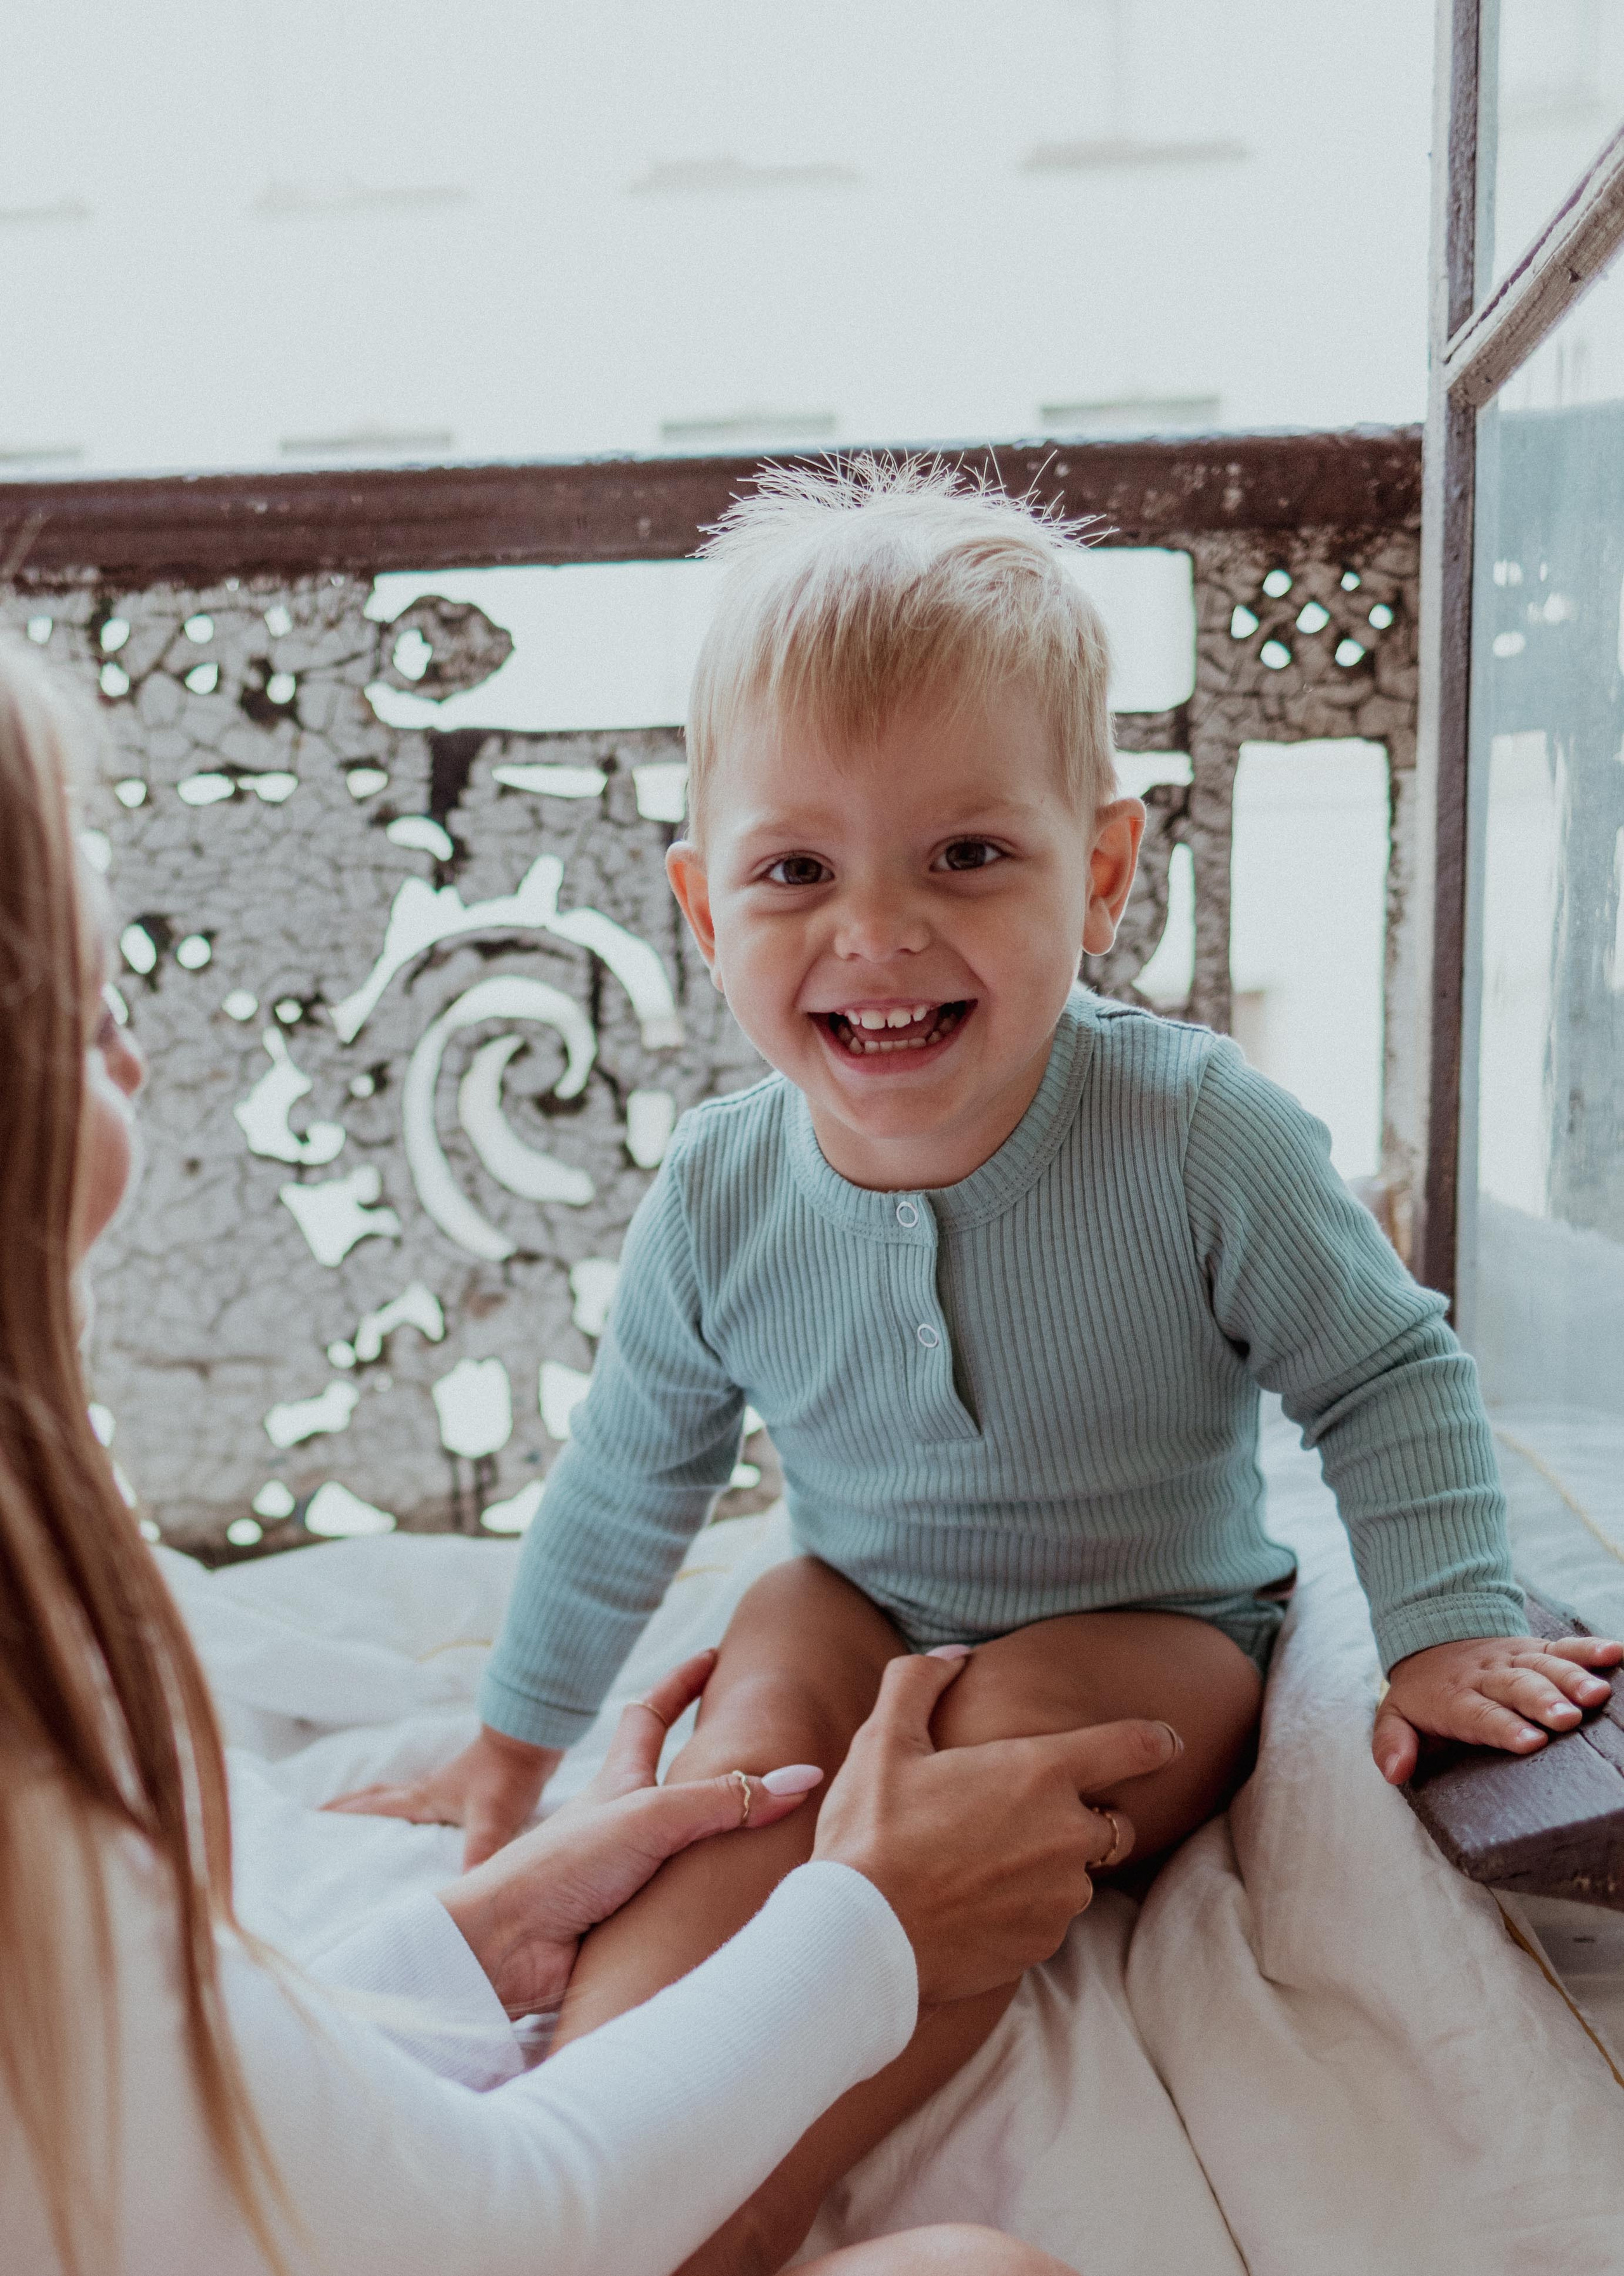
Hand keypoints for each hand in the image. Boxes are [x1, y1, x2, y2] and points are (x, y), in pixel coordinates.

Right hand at [325, 1722, 563, 1866]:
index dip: (340, 1817)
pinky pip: (421, 1808)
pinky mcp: (462, 1792)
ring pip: (396, 1802)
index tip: (306, 1823)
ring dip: (374, 1812)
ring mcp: (443, 1789)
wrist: (533, 1737)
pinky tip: (415, 1832)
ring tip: (358, 1834)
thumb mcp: (493, 1815)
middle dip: (346, 1812)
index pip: (371, 1807)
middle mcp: (425, 1791)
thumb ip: (480, 1848)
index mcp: (422, 1797)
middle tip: (318, 1825)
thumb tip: (468, 1886)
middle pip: (375, 1800)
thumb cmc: (508, 1773)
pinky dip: (406, 1817)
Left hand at [438, 1650, 821, 2014]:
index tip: (713, 1657)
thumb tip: (804, 1777)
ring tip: (771, 1837)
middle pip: (672, 1780)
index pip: (652, 1714)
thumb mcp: (652, 1817)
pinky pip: (682, 1903)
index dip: (682, 1683)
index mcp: (621, 1779)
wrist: (508, 1946)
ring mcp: (625, 1871)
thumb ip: (726, 1800)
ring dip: (718, 1842)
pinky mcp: (629, 1922)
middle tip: (756, 1750)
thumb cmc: (564, 1865)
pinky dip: (709, 1900)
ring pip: (683, 1846)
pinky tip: (739, 1909)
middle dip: (710, 1763)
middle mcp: (624, 1820)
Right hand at [813, 1647, 1179, 2005]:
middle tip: (1024, 1814)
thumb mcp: (883, 1741)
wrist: (859, 1940)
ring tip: (985, 1864)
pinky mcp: (1041, 1944)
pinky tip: (975, 1903)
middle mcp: (1066, 1835)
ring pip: (1079, 1874)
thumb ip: (919, 1683)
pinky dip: (1027, 1907)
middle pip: (1114, 1821)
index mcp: (1039, 1773)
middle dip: (1087, 1814)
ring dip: (1052, 1865)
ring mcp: (1059, 1897)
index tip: (1168, 1741)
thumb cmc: (871, 1833)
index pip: (1131, 1747)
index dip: (1154, 1740)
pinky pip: (1052, 1918)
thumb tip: (952, 1656)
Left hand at [1373, 1631, 1622, 1784]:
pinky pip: (1562, 1646)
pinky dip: (1588, 1648)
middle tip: (1567, 1718)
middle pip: (1516, 1687)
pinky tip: (1615, 1652)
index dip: (1504, 1726)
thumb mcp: (1395, 1716)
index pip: (1479, 1713)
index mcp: (1454, 1696)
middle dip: (1542, 1701)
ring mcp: (1513, 1659)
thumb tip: (1394, 1771)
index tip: (1529, 1741)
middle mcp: (1487, 1676)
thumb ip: (1391, 1743)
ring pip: (1543, 1666)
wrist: (1432, 1640)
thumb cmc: (1423, 1694)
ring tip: (1596, 1694)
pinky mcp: (1534, 1649)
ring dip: (1570, 1677)